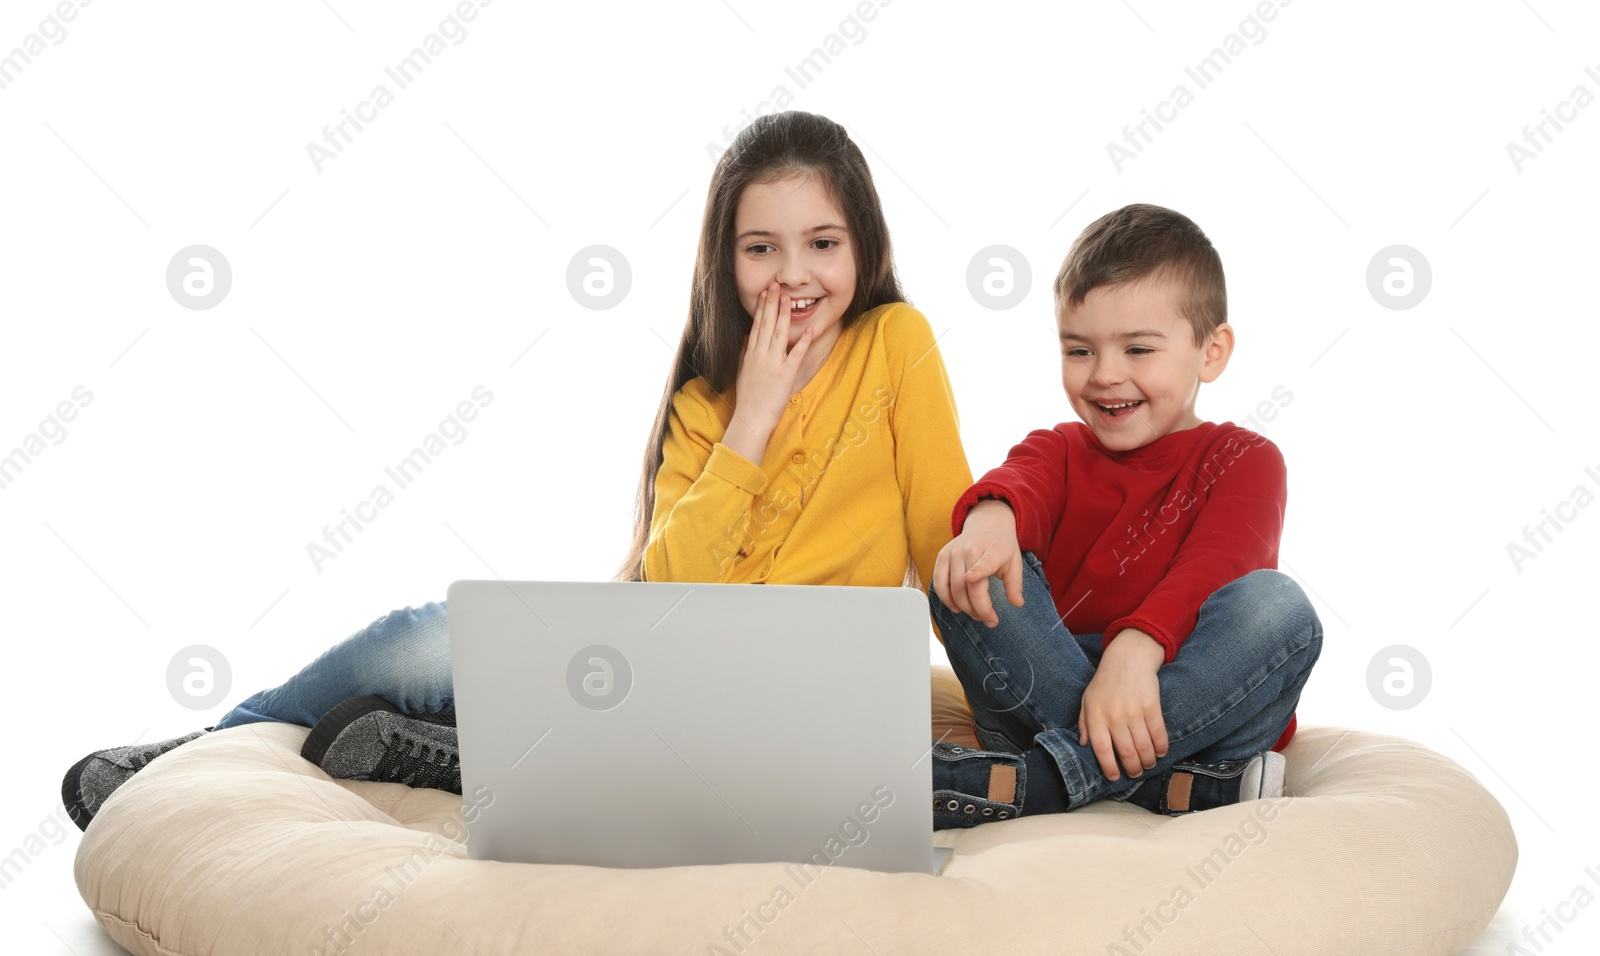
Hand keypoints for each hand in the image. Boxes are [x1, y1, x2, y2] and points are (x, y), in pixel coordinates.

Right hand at [722, 283, 813, 463]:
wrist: (751, 418)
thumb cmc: (747, 397)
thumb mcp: (742, 371)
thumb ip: (744, 352)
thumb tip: (746, 337)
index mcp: (750, 353)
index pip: (756, 325)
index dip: (762, 307)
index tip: (765, 292)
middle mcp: (760, 355)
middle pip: (767, 324)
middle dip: (772, 303)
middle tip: (776, 285)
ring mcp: (773, 364)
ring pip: (779, 334)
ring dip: (784, 315)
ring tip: (789, 298)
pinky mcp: (786, 375)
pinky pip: (796, 355)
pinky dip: (803, 342)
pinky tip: (809, 329)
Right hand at [931, 499, 1023, 626]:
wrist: (987, 523)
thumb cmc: (1002, 547)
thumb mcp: (1015, 563)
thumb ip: (1015, 585)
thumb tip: (1017, 604)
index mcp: (992, 551)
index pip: (983, 562)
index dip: (976, 571)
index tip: (970, 578)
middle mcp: (970, 550)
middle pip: (968, 586)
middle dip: (979, 609)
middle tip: (989, 620)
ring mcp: (954, 552)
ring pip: (953, 588)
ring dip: (964, 608)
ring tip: (976, 615)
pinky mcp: (942, 555)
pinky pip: (939, 582)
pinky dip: (945, 599)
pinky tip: (956, 608)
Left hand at [1078, 628, 1167, 781]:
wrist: (1127, 658)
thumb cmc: (1105, 682)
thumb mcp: (1087, 700)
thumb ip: (1084, 723)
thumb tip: (1083, 745)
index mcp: (1096, 716)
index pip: (1102, 750)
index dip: (1109, 767)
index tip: (1115, 777)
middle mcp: (1114, 716)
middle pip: (1126, 752)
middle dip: (1133, 768)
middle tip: (1136, 773)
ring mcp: (1134, 712)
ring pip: (1144, 747)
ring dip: (1148, 761)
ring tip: (1148, 764)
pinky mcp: (1152, 706)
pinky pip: (1158, 734)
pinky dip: (1161, 747)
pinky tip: (1160, 752)